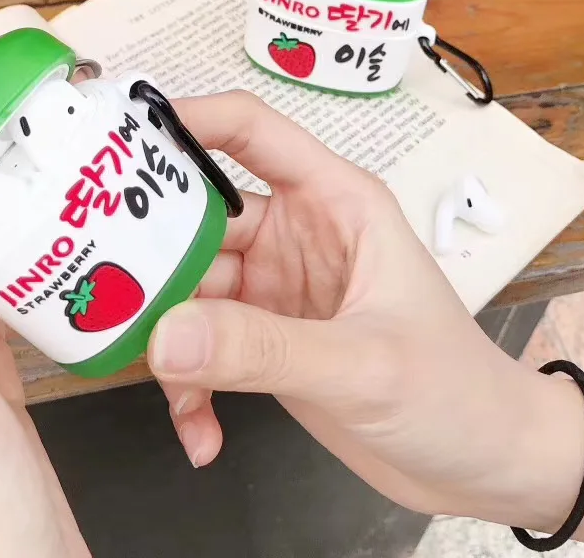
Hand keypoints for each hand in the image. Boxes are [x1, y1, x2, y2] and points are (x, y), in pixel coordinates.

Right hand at [146, 91, 575, 523]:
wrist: (486, 464)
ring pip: (192, 289)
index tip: (119, 138)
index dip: (189, 120)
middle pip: (201, 218)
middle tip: (97, 290)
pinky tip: (201, 432)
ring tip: (159, 382)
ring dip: (167, 336)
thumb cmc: (454, 390)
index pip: (252, 131)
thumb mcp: (362, 364)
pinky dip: (193, 388)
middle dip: (153, 254)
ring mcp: (279, 290)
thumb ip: (264, 349)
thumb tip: (163, 335)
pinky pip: (206, 349)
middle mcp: (298, 234)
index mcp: (333, 201)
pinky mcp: (269, 342)